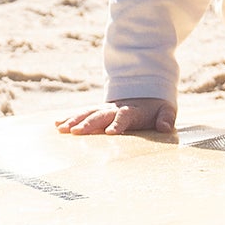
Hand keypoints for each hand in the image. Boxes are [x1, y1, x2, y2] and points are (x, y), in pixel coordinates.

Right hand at [55, 98, 175, 135]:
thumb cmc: (157, 106)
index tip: (110, 133)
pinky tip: (57, 125)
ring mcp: (105, 109)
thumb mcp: (166, 110)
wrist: (146, 90)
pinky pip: (82, 114)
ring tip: (61, 129)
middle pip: (100, 115)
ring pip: (87, 113)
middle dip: (88, 123)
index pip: (124, 116)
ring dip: (74, 120)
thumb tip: (166, 127)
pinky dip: (70, 118)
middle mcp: (115, 108)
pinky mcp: (97, 112)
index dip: (118, 124)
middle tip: (76, 132)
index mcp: (132, 110)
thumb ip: (166, 118)